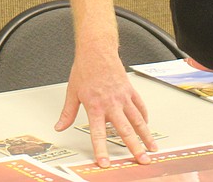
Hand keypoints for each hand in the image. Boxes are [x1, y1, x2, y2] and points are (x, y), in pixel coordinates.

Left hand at [54, 49, 155, 166]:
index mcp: (95, 106)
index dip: (101, 149)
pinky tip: (147, 126)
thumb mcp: (72, 91)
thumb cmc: (85, 68)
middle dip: (134, 147)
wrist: (97, 50)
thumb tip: (59, 126)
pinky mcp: (130, 90)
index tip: (105, 162)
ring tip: (152, 148)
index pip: (98, 133)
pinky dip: (144, 117)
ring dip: (146, 135)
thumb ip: (67, 113)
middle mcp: (111, 103)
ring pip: (138, 120)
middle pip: (125, 130)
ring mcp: (123, 97)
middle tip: (142, 160)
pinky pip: (140, 106)